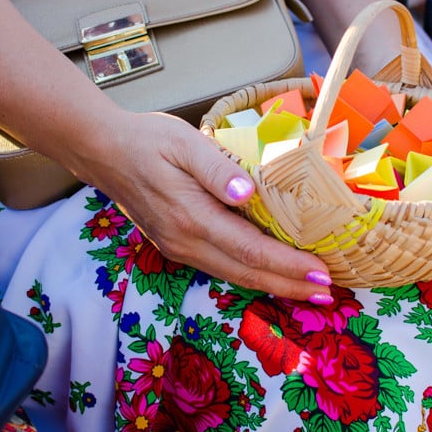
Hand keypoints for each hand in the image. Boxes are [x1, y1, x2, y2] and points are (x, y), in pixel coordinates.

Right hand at [85, 111, 334, 303]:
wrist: (102, 151)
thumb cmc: (146, 140)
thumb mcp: (184, 141)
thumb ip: (216, 168)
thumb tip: (246, 192)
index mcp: (191, 216)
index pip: (250, 249)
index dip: (287, 264)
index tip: (320, 272)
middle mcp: (186, 241)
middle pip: (246, 272)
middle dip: (289, 284)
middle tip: (328, 292)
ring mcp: (179, 247)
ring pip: (233, 275)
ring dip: (273, 284)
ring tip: (307, 289)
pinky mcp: (176, 245)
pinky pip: (221, 267)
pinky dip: (251, 274)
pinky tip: (270, 273)